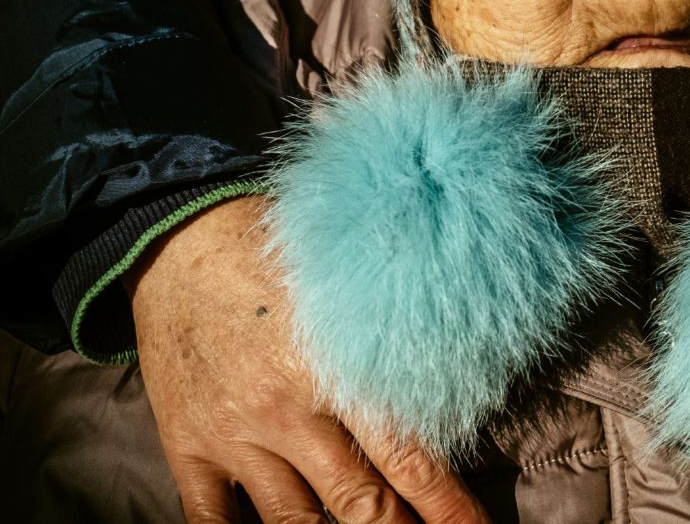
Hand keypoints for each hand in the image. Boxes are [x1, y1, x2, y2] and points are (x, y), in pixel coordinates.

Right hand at [126, 195, 489, 522]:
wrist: (180, 241)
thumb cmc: (280, 253)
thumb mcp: (347, 279)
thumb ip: (394, 332)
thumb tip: (460, 361)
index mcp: (338, 366)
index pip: (409, 458)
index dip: (447, 507)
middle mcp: (287, 412)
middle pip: (360, 504)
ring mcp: (235, 437)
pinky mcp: (188, 448)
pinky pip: (210, 522)